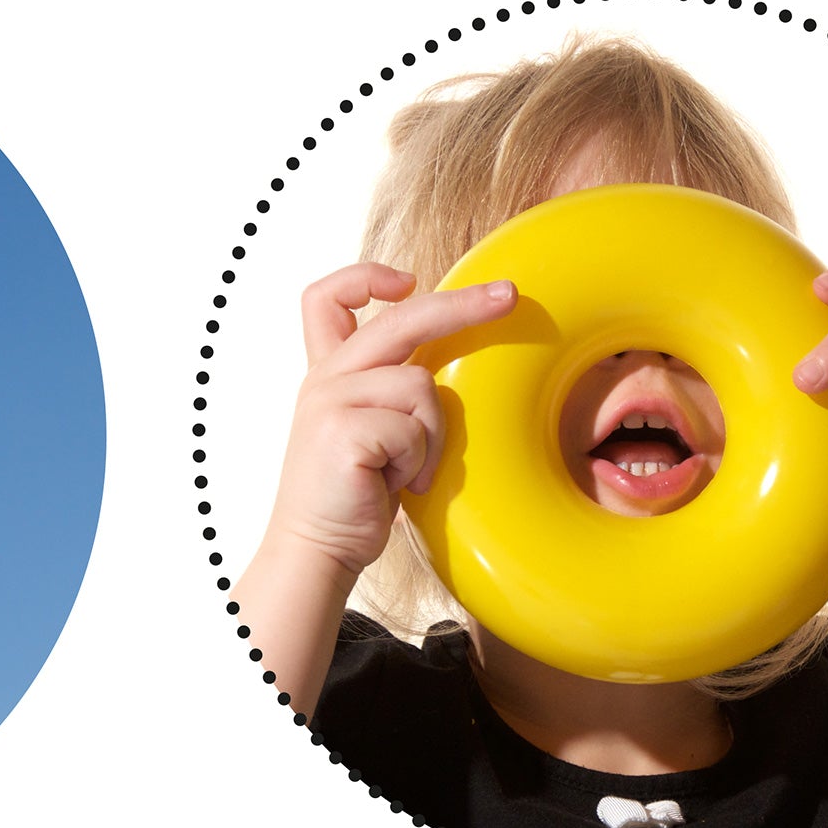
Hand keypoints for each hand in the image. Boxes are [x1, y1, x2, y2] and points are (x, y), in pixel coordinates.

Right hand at [269, 264, 520, 575]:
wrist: (318, 550)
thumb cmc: (358, 495)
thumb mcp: (373, 428)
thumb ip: (392, 388)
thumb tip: (457, 357)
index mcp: (330, 372)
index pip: (327, 299)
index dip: (366, 278)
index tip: (408, 282)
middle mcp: (326, 378)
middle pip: (400, 319)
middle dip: (462, 304)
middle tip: (509, 295)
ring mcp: (330, 401)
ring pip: (421, 386)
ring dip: (432, 436)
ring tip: (408, 470)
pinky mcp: (343, 431)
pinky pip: (414, 429)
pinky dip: (419, 462)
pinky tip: (397, 484)